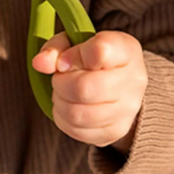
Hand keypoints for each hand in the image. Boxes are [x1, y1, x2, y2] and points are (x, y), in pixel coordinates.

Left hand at [32, 31, 146, 150]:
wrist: (117, 84)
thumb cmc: (90, 57)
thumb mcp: (73, 42)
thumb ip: (56, 48)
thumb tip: (40, 63)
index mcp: (124, 48)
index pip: (100, 51)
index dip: (74, 56)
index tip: (65, 59)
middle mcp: (133, 79)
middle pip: (84, 88)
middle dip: (61, 82)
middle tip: (60, 77)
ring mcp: (128, 109)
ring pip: (78, 113)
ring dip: (60, 101)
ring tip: (63, 91)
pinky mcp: (116, 131)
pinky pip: (77, 130)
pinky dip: (63, 118)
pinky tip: (69, 105)